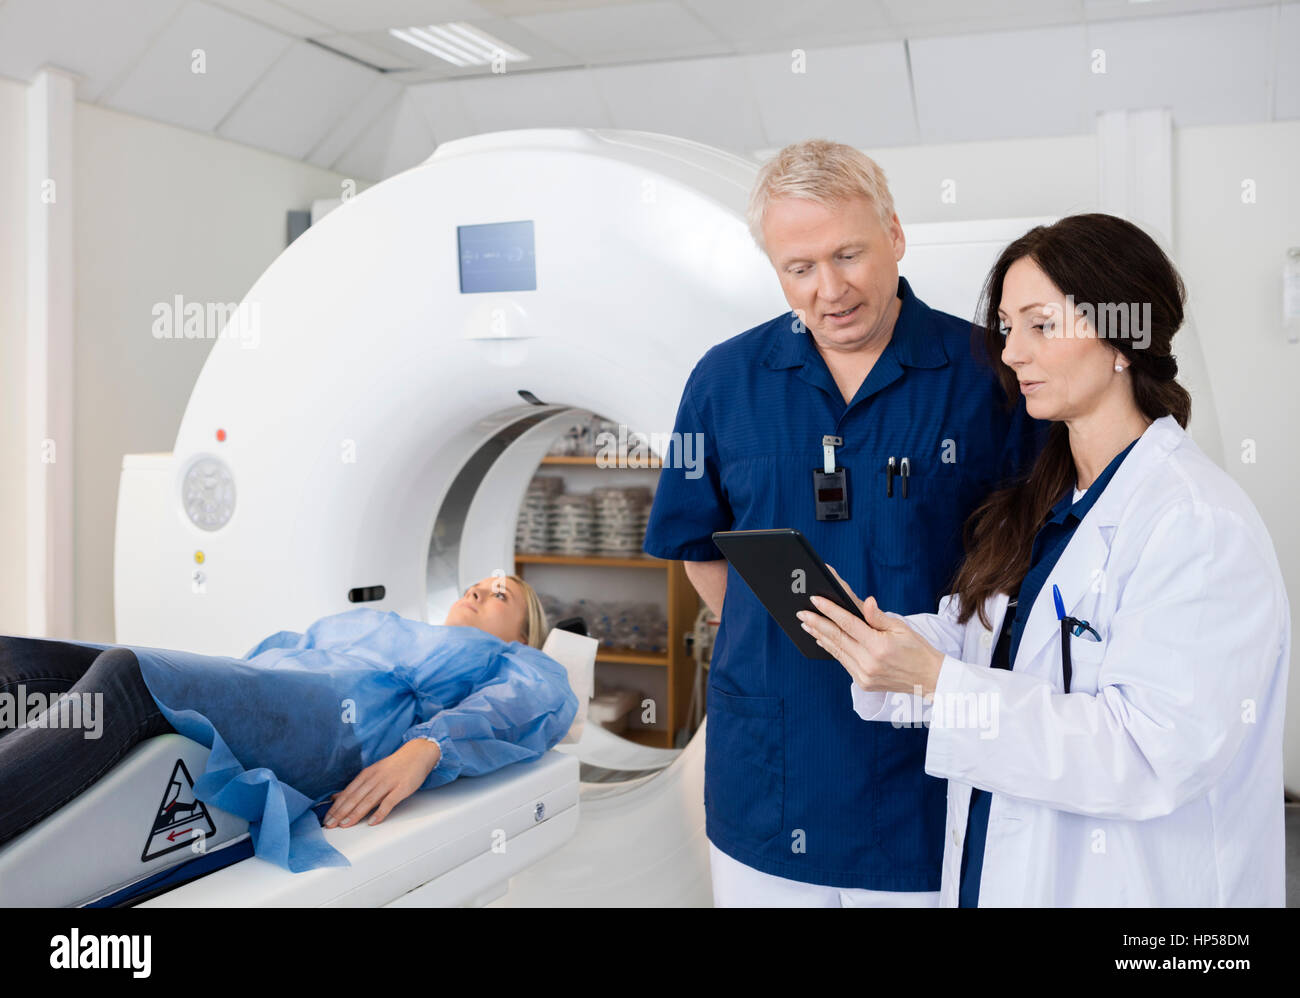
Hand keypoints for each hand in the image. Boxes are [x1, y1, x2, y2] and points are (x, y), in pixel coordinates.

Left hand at [323, 738, 441, 828]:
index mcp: (367, 774)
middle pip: (355, 797)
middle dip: (341, 812)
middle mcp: (375, 778)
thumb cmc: (394, 766)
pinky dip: (380, 813)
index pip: (347, 793)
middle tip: (330, 825)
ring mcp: (388, 783)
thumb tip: (335, 797)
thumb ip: (355, 786)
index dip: (336, 806)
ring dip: (355, 814)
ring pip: (368, 800)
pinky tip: (372, 822)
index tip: (326, 818)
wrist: (417, 754)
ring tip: (345, 825)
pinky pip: (389, 802)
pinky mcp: (401, 789)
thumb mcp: (372, 772)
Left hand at [797, 565, 944, 695]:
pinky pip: (842, 662)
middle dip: (816, 623)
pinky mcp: (863, 683)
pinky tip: (822, 639)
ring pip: (836, 651)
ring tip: (806, 623)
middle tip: (801, 611)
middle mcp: (869, 662)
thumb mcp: (901, 628)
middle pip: (837, 638)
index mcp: (879, 646)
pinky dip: (831, 649)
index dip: (830, 610)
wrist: (929, 678)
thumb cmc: (916, 649)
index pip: (848, 624)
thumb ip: (878, 616)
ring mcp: (864, 675)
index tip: (815, 599)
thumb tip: (865, 601)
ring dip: (819, 635)